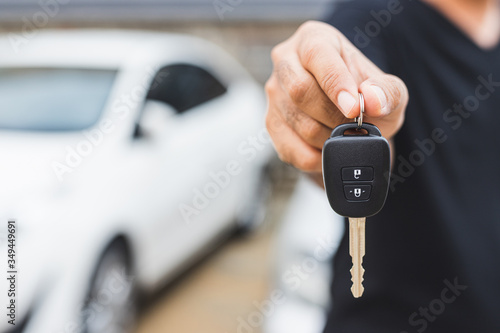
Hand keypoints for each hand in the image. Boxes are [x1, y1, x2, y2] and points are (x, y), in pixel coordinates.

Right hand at [265, 20, 407, 176]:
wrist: (351, 118)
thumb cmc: (365, 95)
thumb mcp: (389, 89)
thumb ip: (387, 91)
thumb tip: (372, 100)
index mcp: (314, 39)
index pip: (317, 55)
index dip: (335, 83)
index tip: (354, 109)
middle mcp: (286, 62)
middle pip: (300, 90)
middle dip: (334, 116)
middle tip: (356, 126)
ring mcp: (274, 94)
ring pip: (298, 123)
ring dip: (328, 138)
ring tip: (345, 135)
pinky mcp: (271, 123)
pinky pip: (291, 148)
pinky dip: (317, 157)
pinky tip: (330, 149)